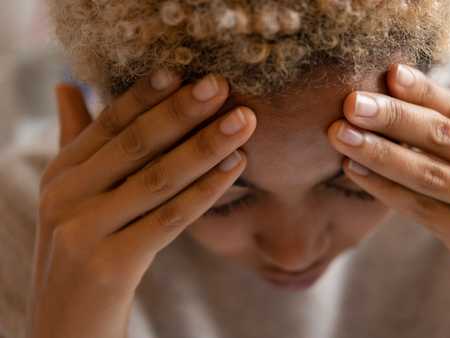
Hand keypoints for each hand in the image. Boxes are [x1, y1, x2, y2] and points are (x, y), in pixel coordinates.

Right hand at [28, 72, 255, 337]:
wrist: (67, 325)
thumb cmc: (82, 250)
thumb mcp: (72, 194)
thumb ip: (76, 140)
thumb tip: (70, 85)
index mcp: (61, 173)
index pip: (109, 123)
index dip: (147, 95)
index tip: (184, 72)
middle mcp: (66, 196)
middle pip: (136, 144)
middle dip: (183, 112)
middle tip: (223, 86)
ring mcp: (84, 230)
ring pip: (158, 178)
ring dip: (206, 147)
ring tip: (244, 122)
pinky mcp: (111, 263)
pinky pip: (170, 219)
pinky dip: (206, 190)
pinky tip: (236, 168)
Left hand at [327, 64, 449, 337]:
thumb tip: (403, 119)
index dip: (424, 91)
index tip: (388, 73)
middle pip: (445, 135)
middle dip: (393, 116)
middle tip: (351, 102)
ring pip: (431, 171)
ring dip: (380, 151)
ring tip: (341, 136)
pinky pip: (425, 210)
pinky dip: (386, 190)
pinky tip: (357, 173)